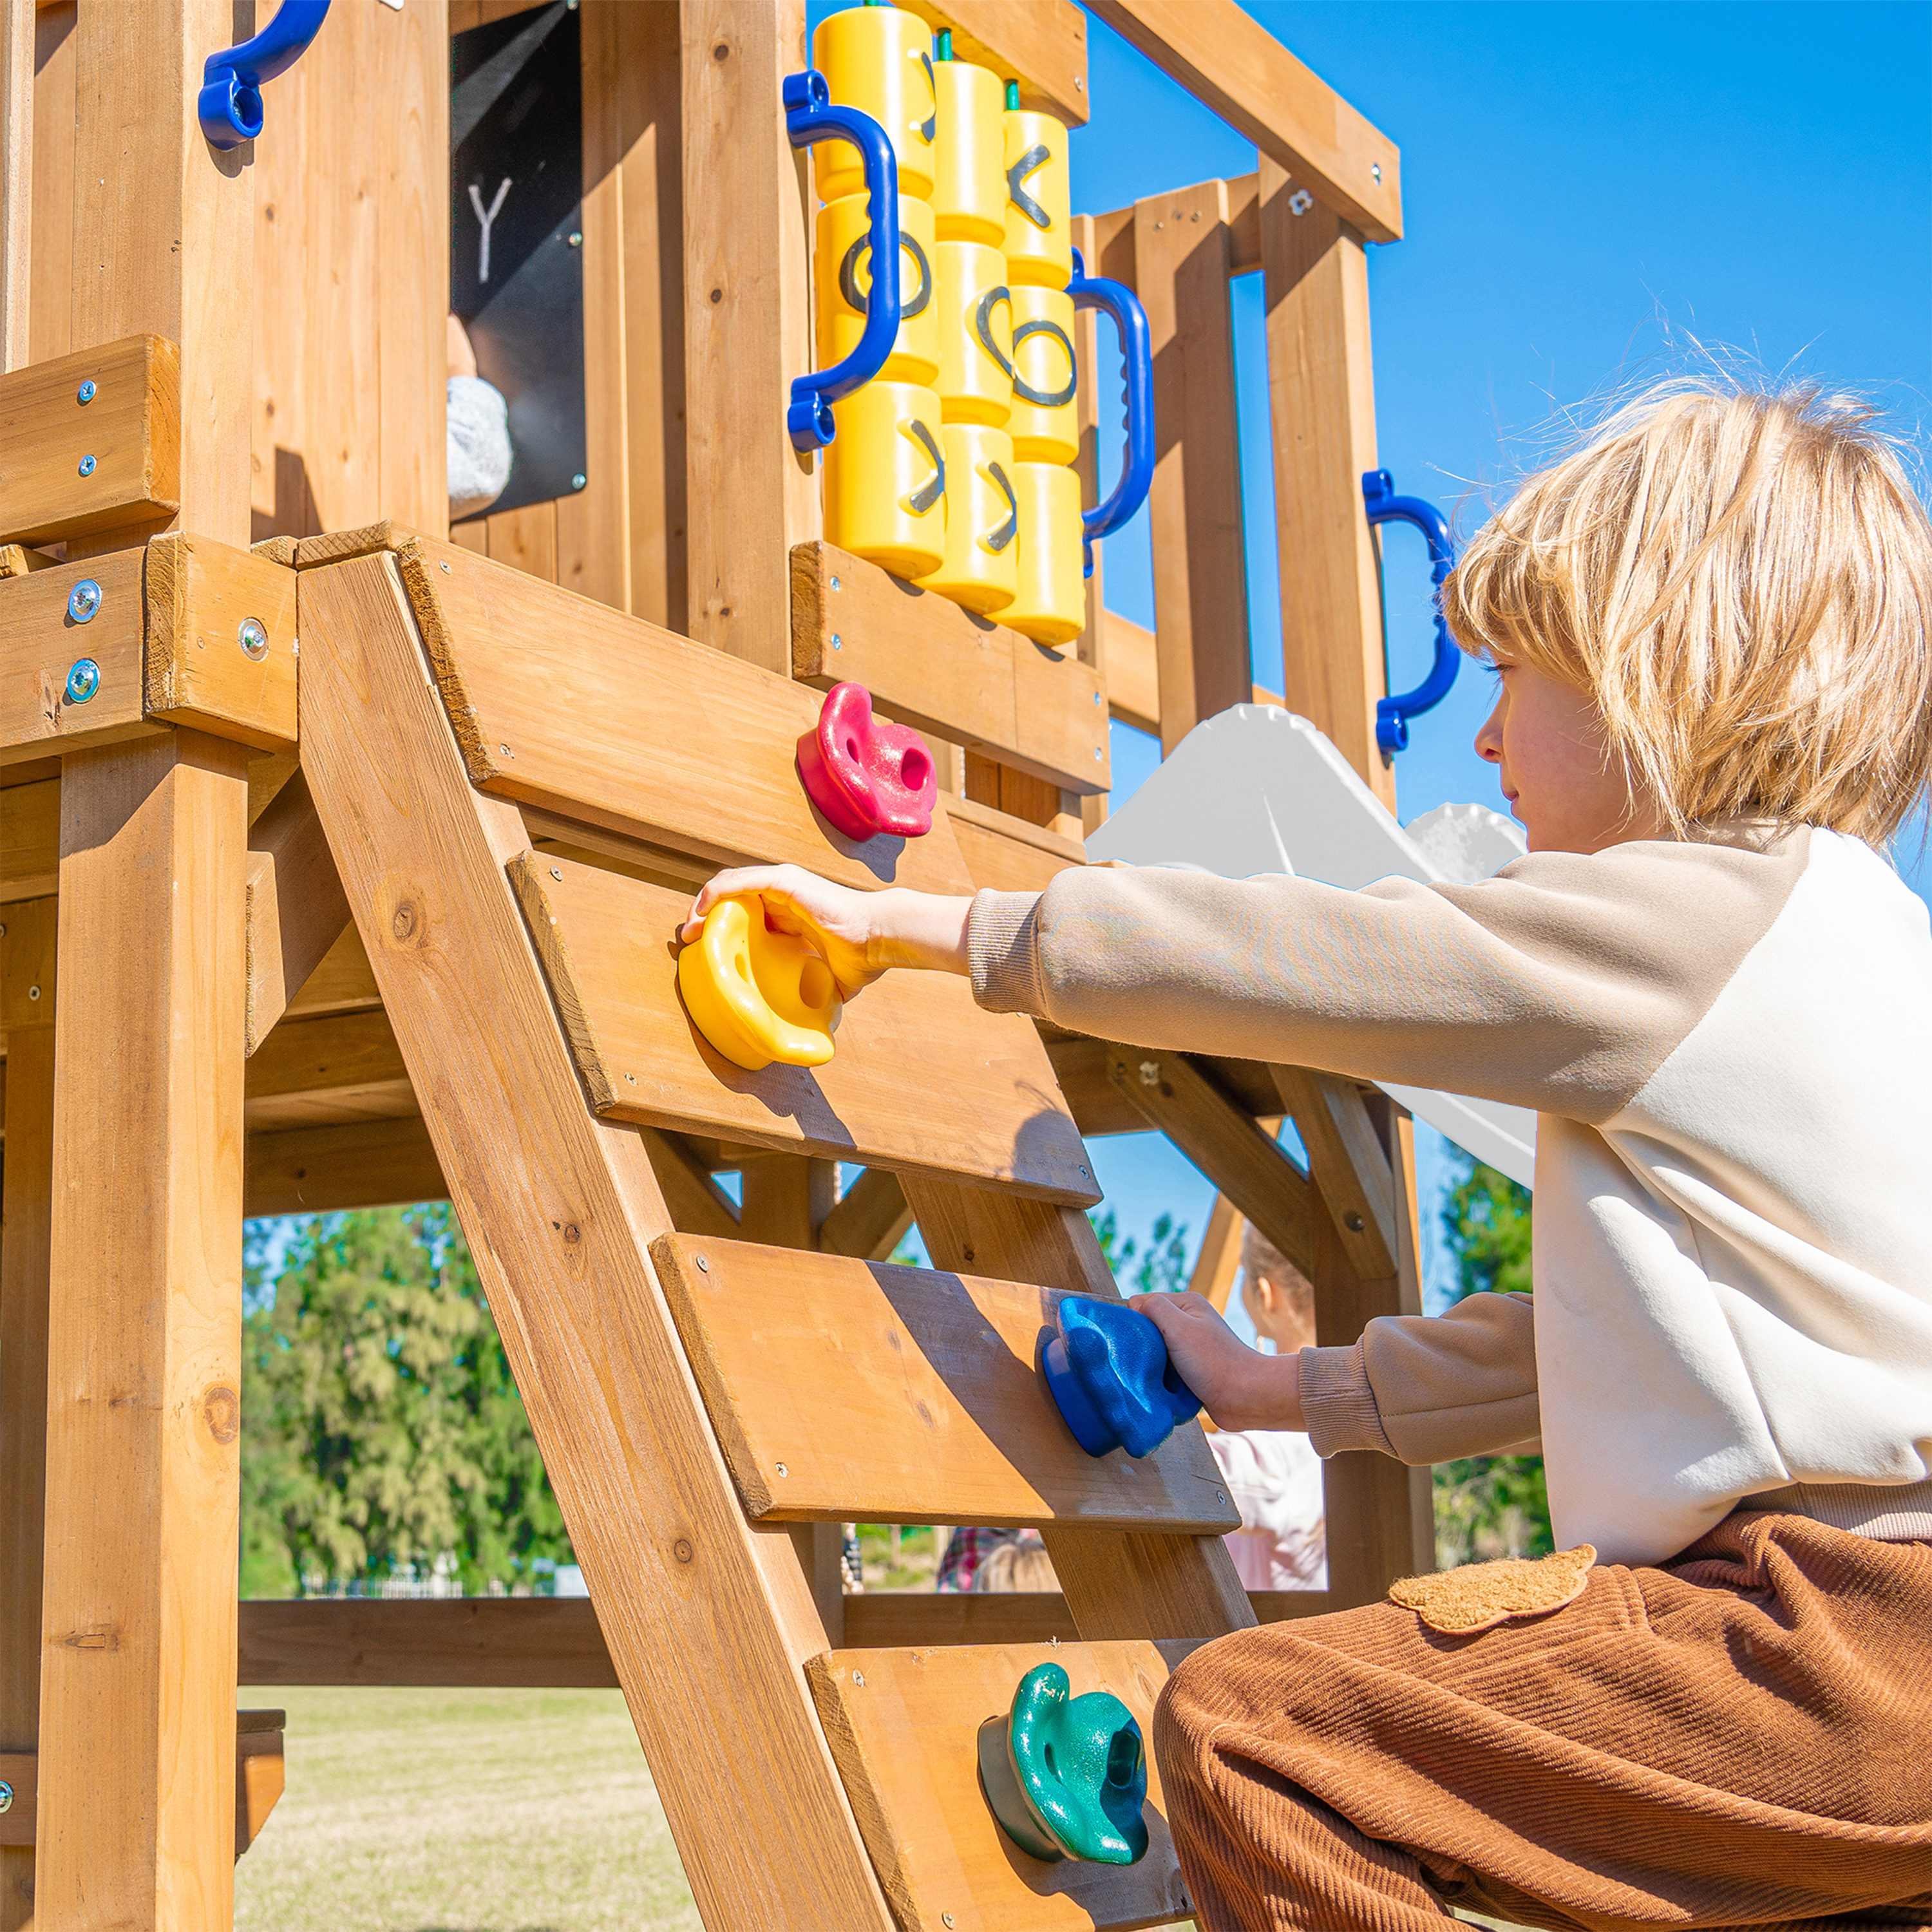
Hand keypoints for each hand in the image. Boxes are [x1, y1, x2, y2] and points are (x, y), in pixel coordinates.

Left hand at [680, 865, 972, 1000]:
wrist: (879, 941)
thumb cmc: (859, 959)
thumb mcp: (826, 981)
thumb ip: (814, 994)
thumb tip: (812, 1027)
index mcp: (790, 915)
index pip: (746, 914)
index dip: (722, 929)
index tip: (703, 951)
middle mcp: (783, 895)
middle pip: (732, 898)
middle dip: (706, 917)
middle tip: (689, 939)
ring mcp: (783, 885)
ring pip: (730, 886)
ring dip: (704, 905)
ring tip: (690, 929)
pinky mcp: (784, 881)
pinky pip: (740, 882)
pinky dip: (716, 893)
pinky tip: (701, 911)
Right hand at [1128, 1290, 1303, 1432]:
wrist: (1247, 1398)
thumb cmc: (1215, 1362)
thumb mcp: (1179, 1326)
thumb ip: (1154, 1308)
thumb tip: (1132, 1306)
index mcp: (1186, 1304)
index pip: (1143, 1304)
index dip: (1133, 1321)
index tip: (1134, 1343)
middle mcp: (1189, 1322)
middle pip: (1147, 1329)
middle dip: (1140, 1346)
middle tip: (1140, 1362)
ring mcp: (1191, 1347)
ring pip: (1154, 1353)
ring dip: (1150, 1366)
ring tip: (1152, 1378)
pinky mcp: (1192, 1371)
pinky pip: (1164, 1372)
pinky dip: (1160, 1380)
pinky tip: (1161, 1388)